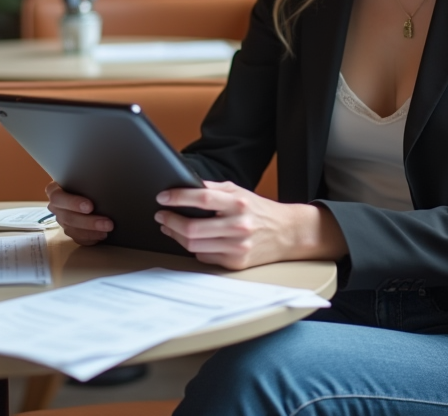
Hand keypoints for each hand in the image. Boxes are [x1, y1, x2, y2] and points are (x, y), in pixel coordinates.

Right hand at [45, 181, 113, 245]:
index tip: (90, 206)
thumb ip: (86, 180)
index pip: (58, 198)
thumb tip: (106, 180)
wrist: (83, 189)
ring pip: (73, 230)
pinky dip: (90, 238)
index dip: (73, 203)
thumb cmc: (82, 180)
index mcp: (54, 190)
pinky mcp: (69, 231)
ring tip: (107, 229)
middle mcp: (56, 207)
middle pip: (68, 217)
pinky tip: (101, 235)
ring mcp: (61, 220)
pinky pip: (78, 238)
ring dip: (92, 231)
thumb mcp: (81, 177)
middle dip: (89, 221)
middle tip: (107, 222)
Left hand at [155, 181, 347, 269]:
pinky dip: (194, 247)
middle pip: (193, 228)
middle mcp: (239, 226)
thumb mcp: (240, 192)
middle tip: (161, 214)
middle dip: (170, 220)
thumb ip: (214, 188)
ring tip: (169, 226)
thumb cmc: (259, 210)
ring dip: (176, 235)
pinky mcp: (236, 263)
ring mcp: (238, 247)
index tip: (163, 197)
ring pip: (194, 245)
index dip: (178, 197)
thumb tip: (185, 185)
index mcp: (239, 203)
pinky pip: (204, 256)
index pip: (202, 198)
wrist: (287, 233)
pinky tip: (191, 239)